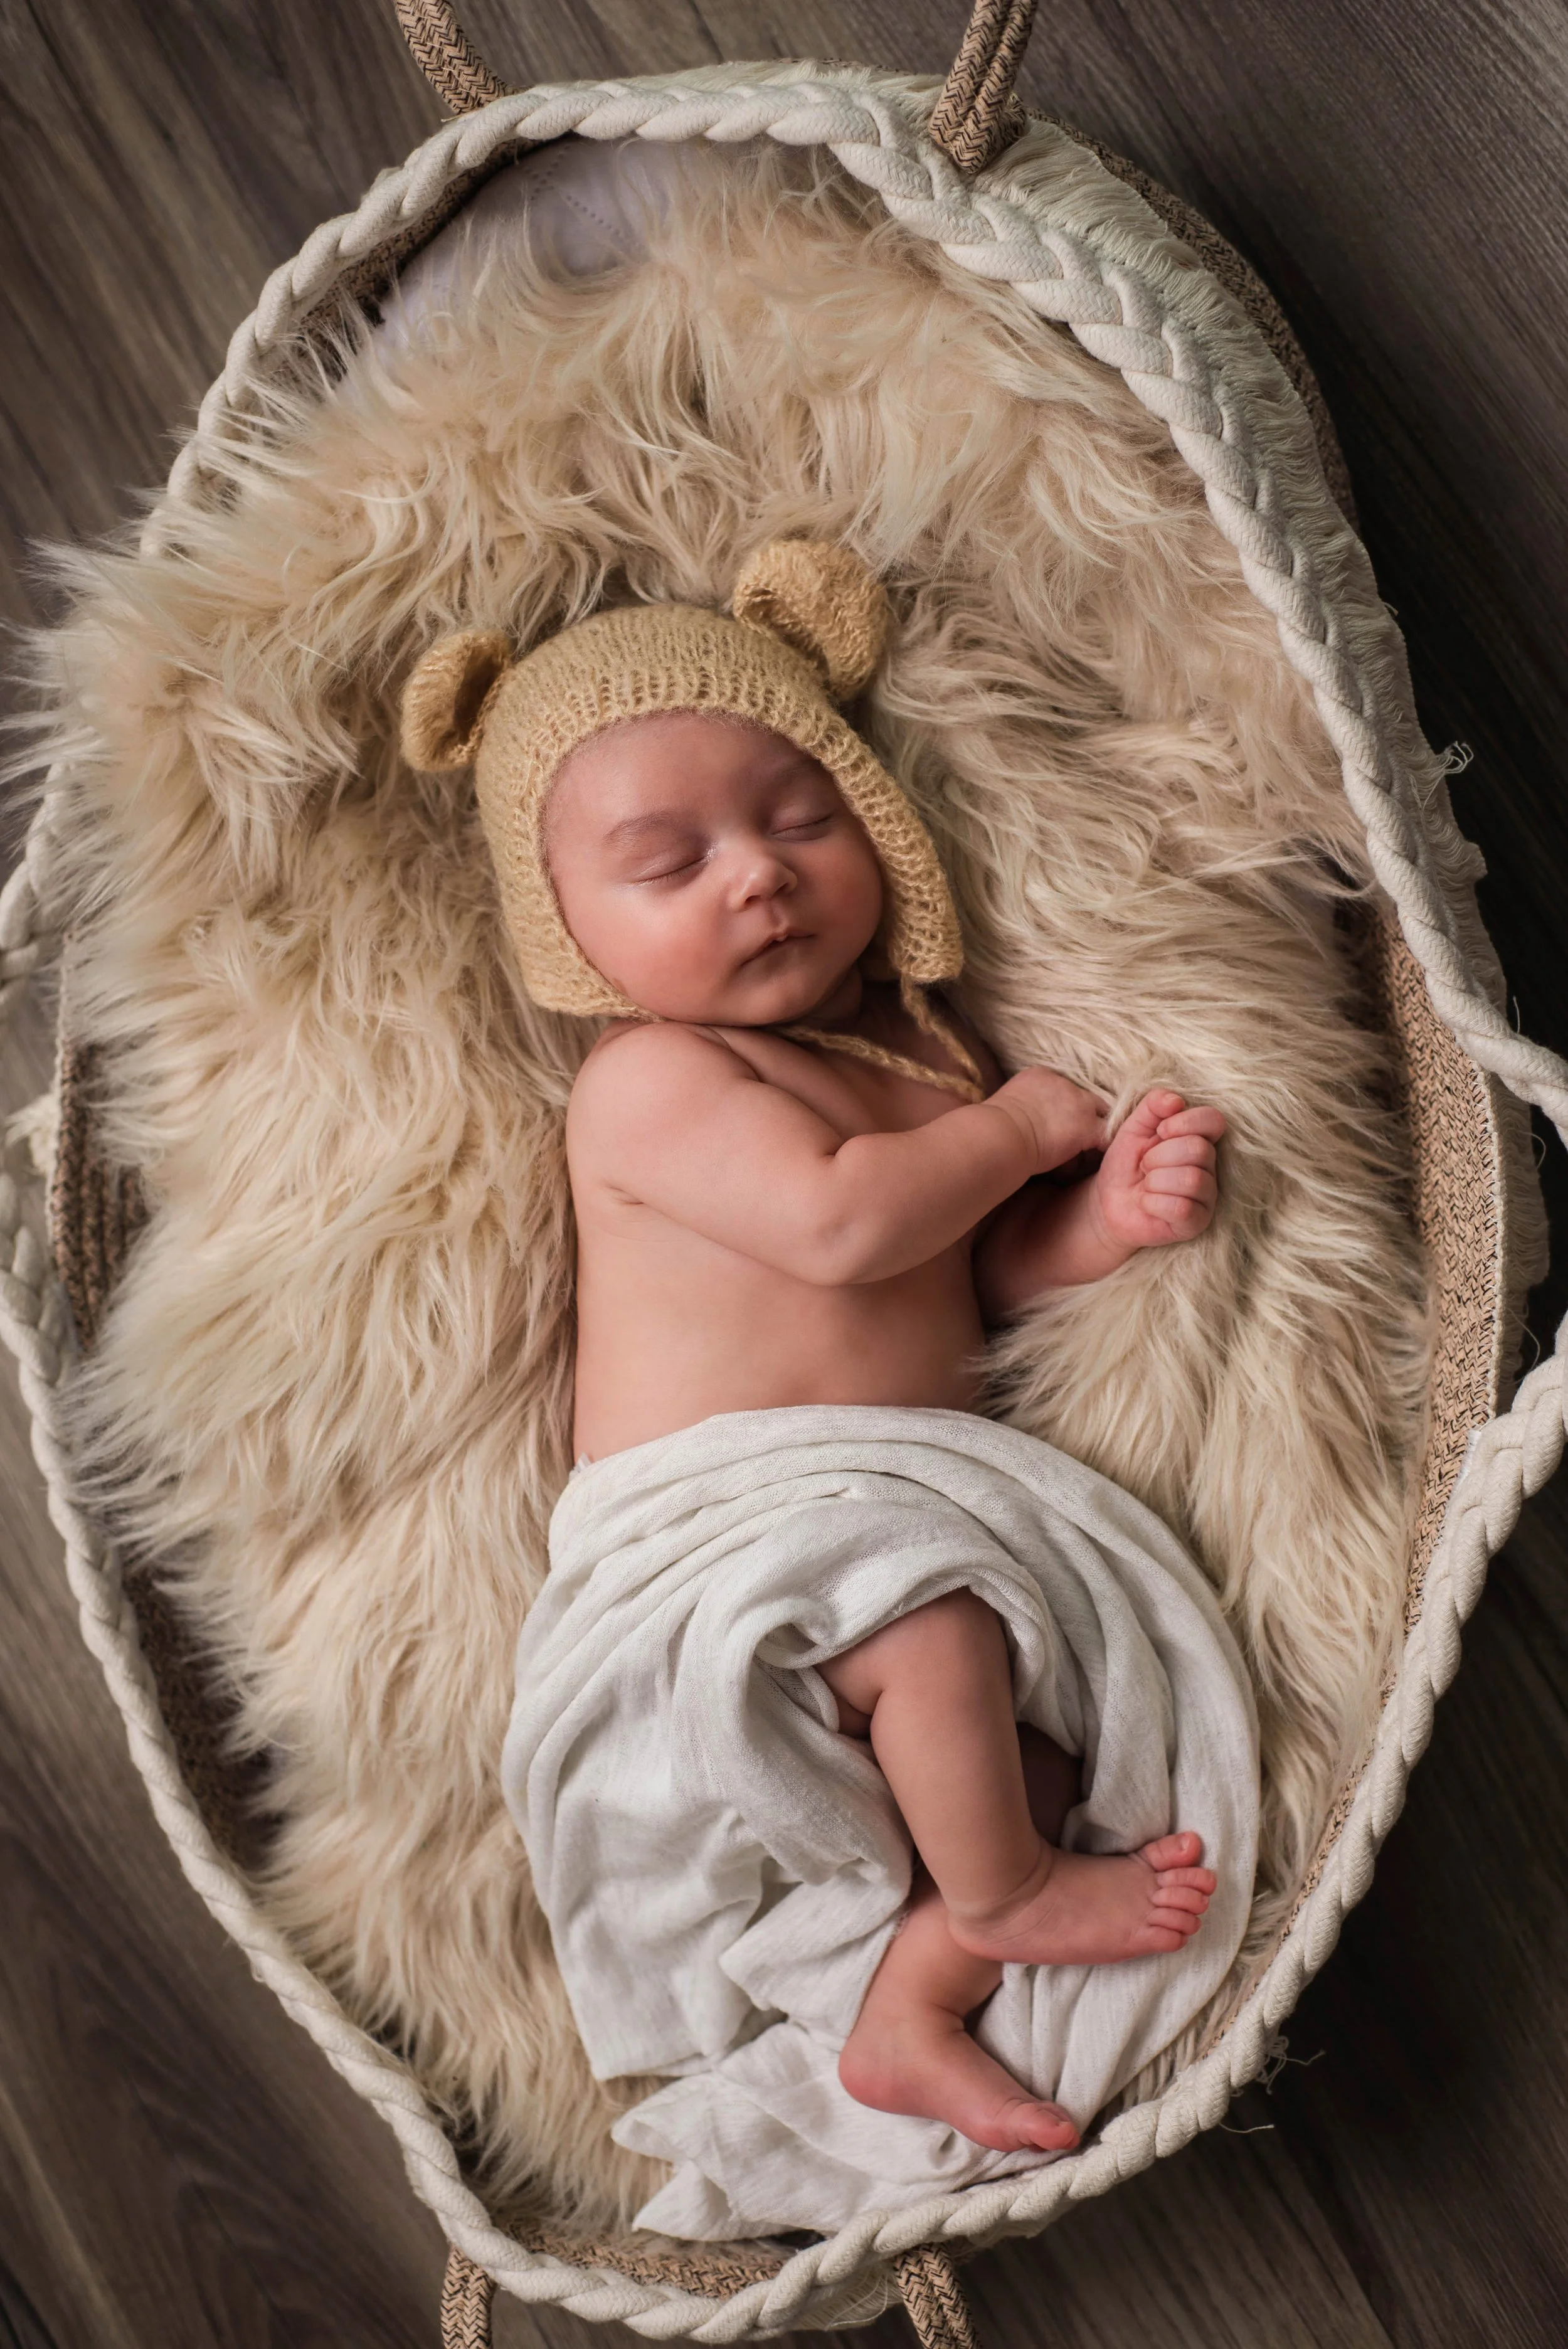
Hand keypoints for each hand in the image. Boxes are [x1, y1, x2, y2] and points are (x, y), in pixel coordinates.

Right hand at [989, 1065, 1107, 1174]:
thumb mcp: (1006, 1103)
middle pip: (1087, 1098)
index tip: (1058, 1122)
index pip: (1064, 1088)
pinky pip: (1106, 1137)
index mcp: (1041, 1075)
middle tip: (1077, 1136)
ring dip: (1095, 1132)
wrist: (1000, 1134)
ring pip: (1101, 1116)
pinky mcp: (1087, 1127)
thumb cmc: (992, 1125)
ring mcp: (1079, 1104)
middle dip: (1085, 1115)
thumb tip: (1016, 1116)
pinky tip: (1096, 1158)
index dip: (1065, 1106)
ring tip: (1087, 1151)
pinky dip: (1103, 1147)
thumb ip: (1019, 1104)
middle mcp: (1065, 1084)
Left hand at [1091, 1088, 1224, 1252]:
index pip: (1213, 1120)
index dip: (1184, 1123)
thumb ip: (1153, 1106)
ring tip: (1145, 1185)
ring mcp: (1206, 1196)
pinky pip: (1182, 1208)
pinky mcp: (1196, 1222)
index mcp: (1198, 1138)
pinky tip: (1146, 1203)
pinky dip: (1154, 1203)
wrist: (1107, 1202)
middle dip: (1159, 1156)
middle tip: (1144, 1165)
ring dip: (1155, 1181)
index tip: (1159, 1132)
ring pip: (1192, 1179)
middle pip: (1198, 1150)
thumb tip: (1176, 1101)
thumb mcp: (1133, 1128)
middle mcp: (1209, 1166)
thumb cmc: (1126, 1164)